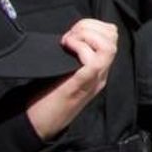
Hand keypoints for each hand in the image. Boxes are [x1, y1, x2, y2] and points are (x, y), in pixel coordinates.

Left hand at [26, 19, 117, 140]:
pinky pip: (94, 59)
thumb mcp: (66, 74)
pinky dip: (80, 46)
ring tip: (68, 42)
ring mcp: (94, 79)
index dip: (93, 26)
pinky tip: (66, 47)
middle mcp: (101, 73)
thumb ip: (74, 58)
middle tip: (70, 36)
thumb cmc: (47, 99)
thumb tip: (71, 37)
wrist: (39, 125)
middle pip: (113, 37)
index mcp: (98, 69)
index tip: (72, 32)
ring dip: (87, 35)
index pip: (111, 36)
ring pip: (108, 46)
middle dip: (90, 27)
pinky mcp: (82, 83)